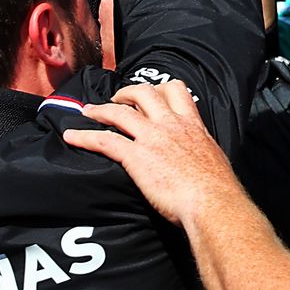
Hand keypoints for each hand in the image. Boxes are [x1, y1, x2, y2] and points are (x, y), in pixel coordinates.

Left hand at [65, 81, 235, 226]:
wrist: (211, 202)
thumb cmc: (218, 190)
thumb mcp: (214, 159)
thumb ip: (201, 151)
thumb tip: (200, 158)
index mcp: (192, 125)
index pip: (176, 91)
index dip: (160, 88)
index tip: (152, 93)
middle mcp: (171, 124)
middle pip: (145, 93)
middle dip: (127, 92)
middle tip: (117, 99)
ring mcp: (152, 138)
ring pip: (120, 112)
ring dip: (100, 109)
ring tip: (88, 111)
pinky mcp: (136, 156)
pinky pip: (104, 140)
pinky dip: (84, 136)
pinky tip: (71, 137)